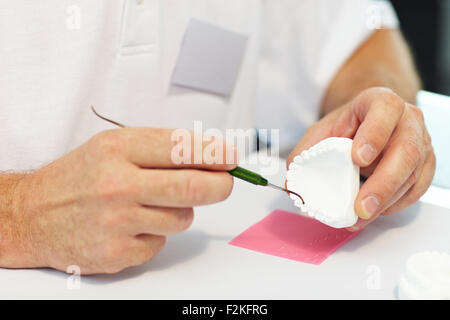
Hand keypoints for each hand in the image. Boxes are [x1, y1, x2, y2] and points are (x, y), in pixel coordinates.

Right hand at [7, 128, 237, 273]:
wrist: (33, 215)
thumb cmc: (79, 177)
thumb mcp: (113, 147)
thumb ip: (160, 150)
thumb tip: (211, 158)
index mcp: (118, 149)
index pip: (182, 148)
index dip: (216, 154)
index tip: (231, 157)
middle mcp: (117, 184)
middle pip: (192, 187)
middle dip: (220, 185)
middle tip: (226, 183)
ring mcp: (117, 222)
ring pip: (182, 218)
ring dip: (179, 211)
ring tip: (151, 204)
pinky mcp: (116, 253)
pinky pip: (161, 243)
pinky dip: (155, 234)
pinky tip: (130, 226)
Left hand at [287, 87, 435, 230]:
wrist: (368, 125)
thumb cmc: (346, 128)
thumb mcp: (320, 132)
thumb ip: (305, 153)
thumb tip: (293, 186)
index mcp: (380, 101)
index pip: (385, 108)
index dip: (374, 133)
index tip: (358, 159)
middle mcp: (408, 119)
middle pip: (406, 150)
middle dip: (383, 183)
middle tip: (361, 207)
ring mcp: (421, 142)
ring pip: (413, 174)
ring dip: (386, 200)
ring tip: (361, 217)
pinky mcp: (425, 164)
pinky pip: (417, 189)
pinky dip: (395, 204)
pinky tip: (375, 212)